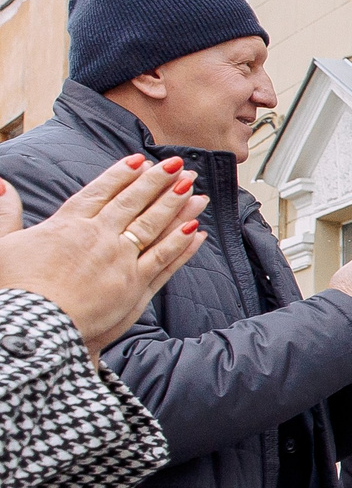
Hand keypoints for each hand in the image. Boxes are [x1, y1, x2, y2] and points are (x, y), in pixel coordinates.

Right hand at [0, 155, 208, 357]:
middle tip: (177, 164)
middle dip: (157, 182)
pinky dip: (182, 244)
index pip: (100, 193)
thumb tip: (2, 182)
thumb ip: (5, 213)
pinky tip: (196, 230)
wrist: (33, 327)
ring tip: (194, 187)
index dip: (121, 175)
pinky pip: (164, 259)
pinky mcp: (135, 287)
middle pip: (133, 203)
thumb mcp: (1, 245)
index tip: (139, 160)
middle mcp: (99, 238)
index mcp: (67, 225)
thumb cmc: (13, 288)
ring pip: (154, 226)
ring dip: (176, 205)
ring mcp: (120, 261)